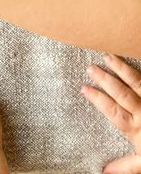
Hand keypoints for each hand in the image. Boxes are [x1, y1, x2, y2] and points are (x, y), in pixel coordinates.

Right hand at [82, 54, 140, 172]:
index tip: (84, 88)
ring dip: (121, 69)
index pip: (112, 110)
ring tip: (108, 56)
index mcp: (135, 128)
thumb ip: (125, 166)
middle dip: (105, 80)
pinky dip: (138, 69)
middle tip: (91, 68)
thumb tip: (104, 170)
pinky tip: (130, 60)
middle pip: (121, 93)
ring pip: (136, 82)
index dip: (98, 99)